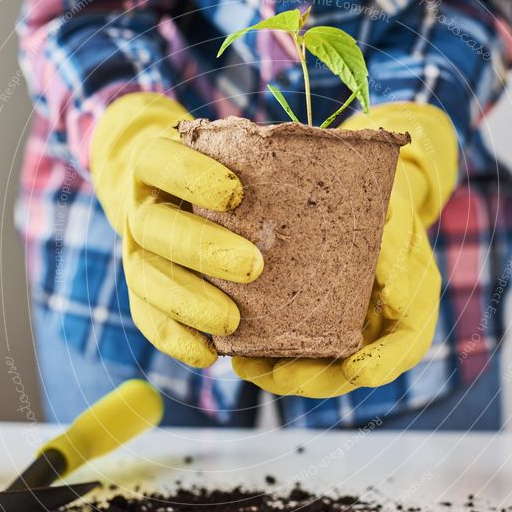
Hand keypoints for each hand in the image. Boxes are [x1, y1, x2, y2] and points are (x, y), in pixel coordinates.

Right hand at [90, 93, 262, 367]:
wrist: (168, 193)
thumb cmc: (224, 174)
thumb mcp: (240, 157)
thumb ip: (283, 168)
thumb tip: (376, 199)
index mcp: (158, 165)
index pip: (161, 161)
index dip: (192, 176)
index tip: (235, 192)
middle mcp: (141, 208)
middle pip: (156, 227)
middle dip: (200, 248)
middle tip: (252, 265)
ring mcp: (135, 251)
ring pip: (147, 278)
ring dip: (188, 301)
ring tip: (232, 320)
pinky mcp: (140, 291)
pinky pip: (148, 318)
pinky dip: (175, 338)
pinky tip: (209, 353)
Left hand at [233, 103, 457, 397]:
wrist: (356, 199)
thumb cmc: (383, 209)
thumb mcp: (396, 221)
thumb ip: (396, 250)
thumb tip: (391, 295)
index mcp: (408, 309)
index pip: (403, 348)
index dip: (382, 365)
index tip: (356, 371)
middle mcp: (371, 329)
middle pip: (347, 371)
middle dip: (314, 380)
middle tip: (282, 377)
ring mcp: (337, 330)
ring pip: (311, 367)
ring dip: (278, 374)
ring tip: (247, 367)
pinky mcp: (305, 322)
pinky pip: (286, 347)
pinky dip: (263, 356)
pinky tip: (238, 353)